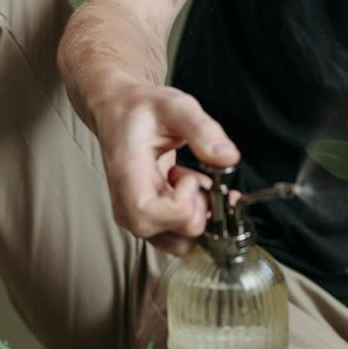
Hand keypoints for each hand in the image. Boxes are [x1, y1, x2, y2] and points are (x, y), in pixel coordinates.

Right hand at [89, 85, 240, 254]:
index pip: (151, 216)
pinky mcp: (149, 221)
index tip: (190, 175)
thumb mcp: (175, 106)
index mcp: (126, 177)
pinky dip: (197, 217)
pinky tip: (195, 189)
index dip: (182, 203)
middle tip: (196, 173)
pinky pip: (180, 237)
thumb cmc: (141, 109)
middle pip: (175, 235)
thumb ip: (202, 129)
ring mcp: (136, 218)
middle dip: (200, 206)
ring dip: (200, 214)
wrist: (119, 113)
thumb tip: (228, 158)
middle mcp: (127, 206)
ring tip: (192, 180)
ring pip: (181, 243)